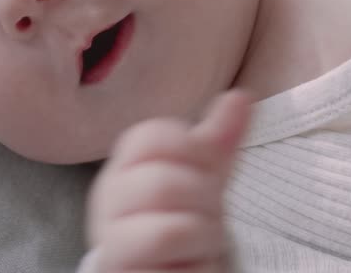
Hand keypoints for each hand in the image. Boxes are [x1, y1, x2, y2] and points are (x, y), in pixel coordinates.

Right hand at [87, 90, 251, 272]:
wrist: (159, 270)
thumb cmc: (178, 219)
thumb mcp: (201, 177)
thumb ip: (217, 139)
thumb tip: (241, 96)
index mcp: (124, 168)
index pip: (150, 137)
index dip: (194, 149)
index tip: (209, 170)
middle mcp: (109, 204)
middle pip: (163, 182)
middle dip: (204, 201)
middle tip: (209, 215)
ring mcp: (114, 246)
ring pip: (168, 232)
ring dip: (202, 238)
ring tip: (202, 245)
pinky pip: (169, 269)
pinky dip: (196, 267)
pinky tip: (194, 265)